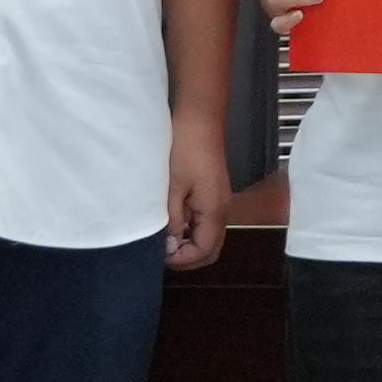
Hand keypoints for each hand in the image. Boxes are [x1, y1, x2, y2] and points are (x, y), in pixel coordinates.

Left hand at [162, 116, 229, 269]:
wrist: (199, 122)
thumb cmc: (185, 151)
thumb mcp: (173, 188)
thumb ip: (172, 220)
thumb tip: (169, 245)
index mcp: (214, 211)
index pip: (203, 251)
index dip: (181, 259)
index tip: (158, 255)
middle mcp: (223, 210)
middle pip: (211, 249)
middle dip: (188, 257)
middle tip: (162, 253)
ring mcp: (220, 202)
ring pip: (209, 237)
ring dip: (189, 244)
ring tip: (164, 239)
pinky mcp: (214, 194)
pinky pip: (206, 223)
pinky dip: (192, 231)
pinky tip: (173, 222)